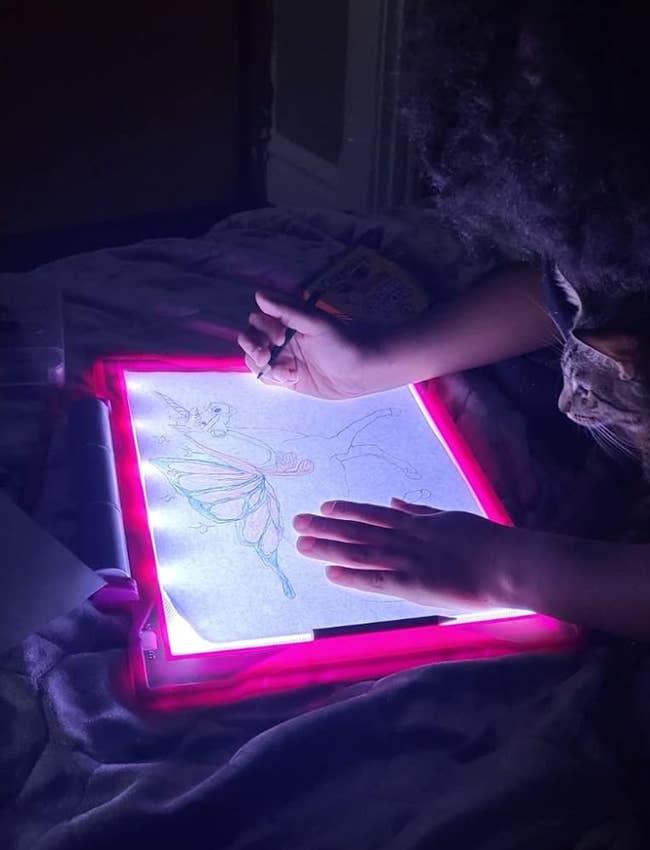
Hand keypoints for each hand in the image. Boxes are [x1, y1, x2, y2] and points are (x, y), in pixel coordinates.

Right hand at [237, 291, 383, 398]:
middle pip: (250, 340)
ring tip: (285, 372)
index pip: (258, 321)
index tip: (280, 338)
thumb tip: (259, 295)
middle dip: (253, 348)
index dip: (262, 329)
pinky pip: (267, 377)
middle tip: (266, 357)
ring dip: (263, 365)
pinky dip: (273, 378)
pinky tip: (291, 378)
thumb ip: (286, 311)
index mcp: (286, 321)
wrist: (361, 371)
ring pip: (255, 360)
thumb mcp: (315, 323)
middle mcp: (280, 338)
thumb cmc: (342, 342)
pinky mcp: (287, 377)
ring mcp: (283, 358)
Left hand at [293, 498, 523, 611]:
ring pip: (360, 552)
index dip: (347, 511)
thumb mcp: (449, 516)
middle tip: (297, 523)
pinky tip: (330, 574)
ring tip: (302, 544)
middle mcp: (405, 538)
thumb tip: (396, 501)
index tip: (324, 507)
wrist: (507, 562)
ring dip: (329, 548)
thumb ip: (420, 511)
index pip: (374, 515)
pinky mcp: (412, 584)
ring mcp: (407, 560)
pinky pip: (376, 580)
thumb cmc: (486, 541)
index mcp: (416, 523)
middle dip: (326, 527)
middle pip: (358, 531)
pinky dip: (352, 577)